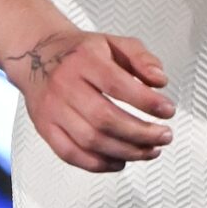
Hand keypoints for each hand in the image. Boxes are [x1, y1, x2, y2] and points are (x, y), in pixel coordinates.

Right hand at [3, 29, 174, 172]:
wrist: (38, 55)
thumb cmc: (80, 52)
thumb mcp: (114, 43)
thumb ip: (141, 58)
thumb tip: (159, 80)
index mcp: (84, 60)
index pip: (118, 84)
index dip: (146, 101)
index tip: (168, 109)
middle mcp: (65, 85)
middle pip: (104, 118)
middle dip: (141, 133)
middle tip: (164, 136)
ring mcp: (53, 109)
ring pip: (90, 140)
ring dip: (126, 151)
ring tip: (149, 150)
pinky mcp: (45, 128)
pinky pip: (71, 154)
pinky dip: (99, 164)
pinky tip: (120, 161)